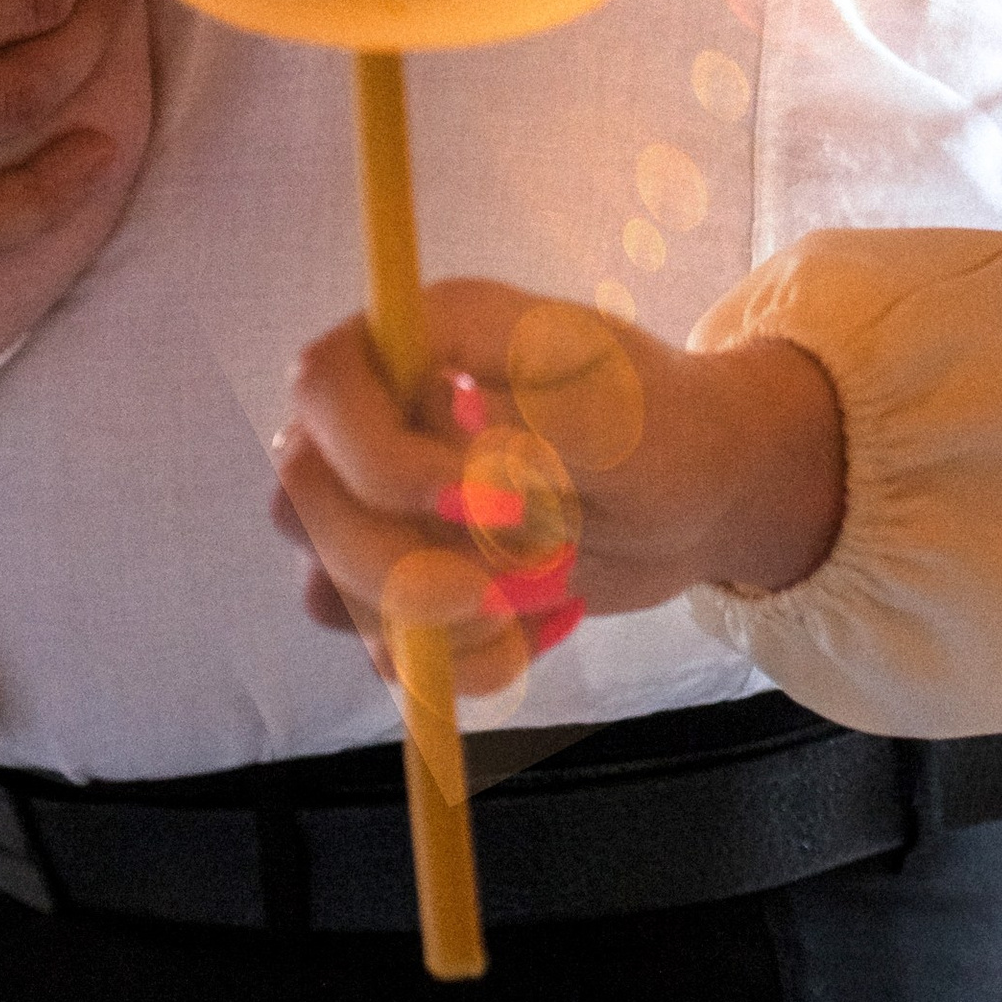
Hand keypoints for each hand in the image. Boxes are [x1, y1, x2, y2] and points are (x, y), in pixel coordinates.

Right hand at [271, 281, 842, 698]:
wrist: (697, 494)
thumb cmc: (659, 420)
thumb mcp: (610, 407)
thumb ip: (524, 417)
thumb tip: (443, 431)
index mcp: (423, 339)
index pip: (323, 384)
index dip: (369, 452)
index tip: (462, 496)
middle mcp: (384, 416)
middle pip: (304, 499)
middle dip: (394, 563)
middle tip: (489, 593)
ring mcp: (387, 503)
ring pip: (331, 585)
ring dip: (427, 623)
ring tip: (534, 601)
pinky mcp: (411, 578)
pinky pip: (383, 646)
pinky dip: (457, 663)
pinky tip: (532, 632)